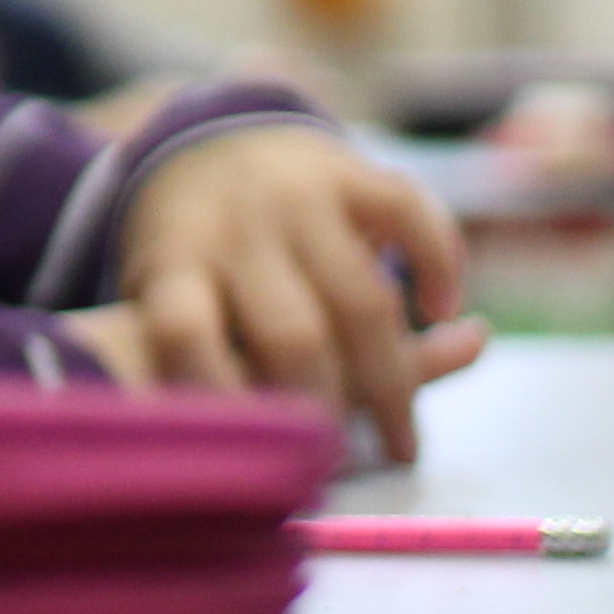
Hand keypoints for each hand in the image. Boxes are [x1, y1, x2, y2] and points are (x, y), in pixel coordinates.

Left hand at [72, 127, 486, 459]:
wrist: (206, 146)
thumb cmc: (188, 263)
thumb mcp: (170, 307)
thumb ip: (208, 370)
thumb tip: (259, 459)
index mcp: (174, 265)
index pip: (183, 332)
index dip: (219, 400)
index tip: (251, 463)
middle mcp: (234, 227)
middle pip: (293, 336)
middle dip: (325, 415)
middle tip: (342, 466)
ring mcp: (294, 195)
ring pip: (361, 301)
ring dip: (394, 383)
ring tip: (401, 439)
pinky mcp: (349, 171)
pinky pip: (412, 216)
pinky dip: (439, 265)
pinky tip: (443, 311)